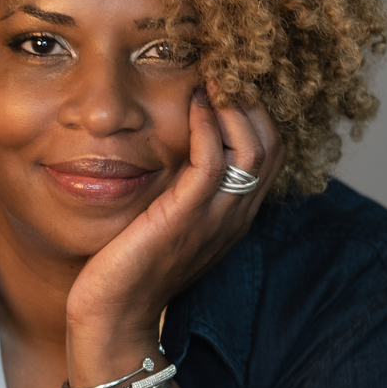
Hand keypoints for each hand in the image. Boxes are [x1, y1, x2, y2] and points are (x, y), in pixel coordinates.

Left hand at [66, 84, 283, 359]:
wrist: (113, 319)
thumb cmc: (128, 271)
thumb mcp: (163, 222)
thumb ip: (177, 191)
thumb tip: (170, 150)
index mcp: (232, 218)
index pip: (270, 154)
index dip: (257, 112)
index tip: (229, 81)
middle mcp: (234, 217)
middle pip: (273, 145)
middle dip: (254, 100)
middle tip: (226, 67)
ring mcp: (215, 218)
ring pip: (254, 148)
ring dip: (236, 104)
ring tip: (214, 75)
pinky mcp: (186, 217)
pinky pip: (214, 160)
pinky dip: (208, 124)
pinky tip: (192, 102)